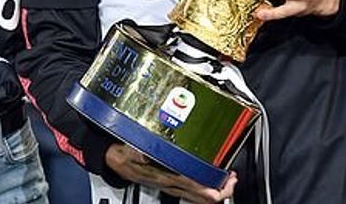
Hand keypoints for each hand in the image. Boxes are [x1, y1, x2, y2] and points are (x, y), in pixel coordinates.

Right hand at [105, 144, 235, 203]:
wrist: (113, 159)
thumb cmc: (124, 152)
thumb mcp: (132, 147)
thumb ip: (141, 150)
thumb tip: (148, 148)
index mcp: (167, 176)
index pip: (199, 189)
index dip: (218, 187)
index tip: (229, 177)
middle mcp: (171, 184)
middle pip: (203, 198)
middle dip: (222, 190)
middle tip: (232, 178)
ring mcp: (171, 186)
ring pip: (198, 196)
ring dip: (215, 188)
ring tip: (224, 177)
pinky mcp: (169, 182)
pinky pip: (191, 190)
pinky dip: (203, 184)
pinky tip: (206, 174)